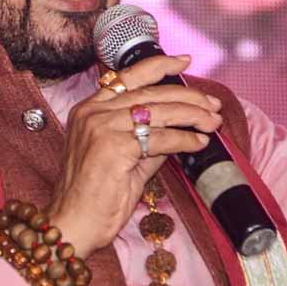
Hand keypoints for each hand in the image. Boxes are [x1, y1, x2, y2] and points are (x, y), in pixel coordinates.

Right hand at [47, 55, 222, 258]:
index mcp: (90, 108)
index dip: (161, 65)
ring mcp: (102, 127)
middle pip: (151, 93)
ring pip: (159, 112)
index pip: (130, 76)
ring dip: (193, 116)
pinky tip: (199, 144)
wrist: (73, 224)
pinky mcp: (114, 147)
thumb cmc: (96, 195)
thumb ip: (147, 138)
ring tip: (214, 123)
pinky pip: (159, 138)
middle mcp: (93, 112)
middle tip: (213, 105)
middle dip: (188, 97)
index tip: (185, 61)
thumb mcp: (124, 158)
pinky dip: (184, 140)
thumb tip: (181, 127)